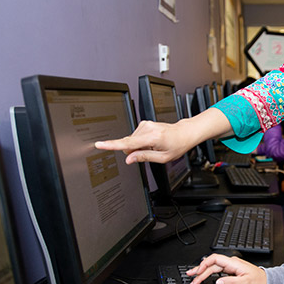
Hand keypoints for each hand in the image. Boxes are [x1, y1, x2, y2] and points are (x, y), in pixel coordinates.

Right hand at [94, 107, 231, 164]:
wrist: (184, 133)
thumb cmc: (176, 145)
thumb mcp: (162, 157)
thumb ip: (143, 157)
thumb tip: (128, 159)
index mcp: (152, 138)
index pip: (127, 143)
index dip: (111, 145)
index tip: (100, 144)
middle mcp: (147, 129)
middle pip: (128, 144)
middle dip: (134, 151)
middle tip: (150, 152)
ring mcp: (145, 124)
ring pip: (131, 141)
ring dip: (139, 147)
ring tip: (153, 146)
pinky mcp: (144, 124)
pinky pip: (135, 137)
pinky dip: (141, 142)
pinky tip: (151, 142)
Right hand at [186, 254, 266, 283]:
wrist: (267, 282)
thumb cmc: (259, 282)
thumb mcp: (245, 283)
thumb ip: (231, 282)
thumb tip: (218, 282)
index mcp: (233, 263)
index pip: (214, 260)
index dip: (204, 265)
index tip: (197, 273)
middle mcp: (231, 263)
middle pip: (211, 264)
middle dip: (199, 271)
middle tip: (190, 279)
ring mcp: (230, 267)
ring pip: (213, 268)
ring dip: (202, 272)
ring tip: (192, 277)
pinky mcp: (231, 271)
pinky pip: (216, 271)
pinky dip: (208, 274)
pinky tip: (203, 276)